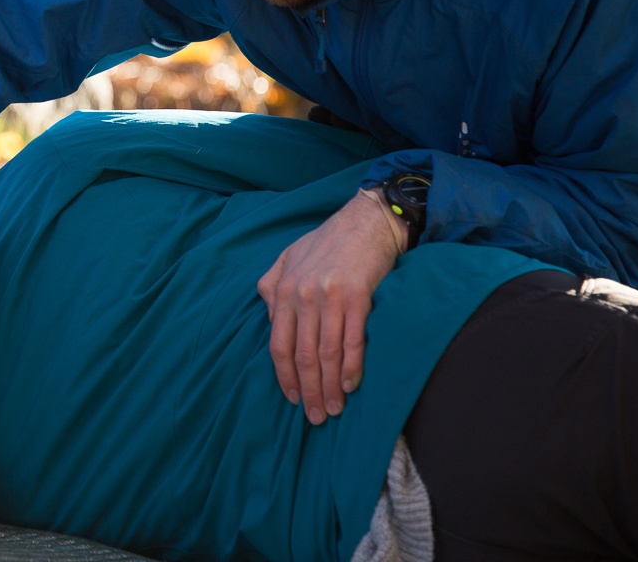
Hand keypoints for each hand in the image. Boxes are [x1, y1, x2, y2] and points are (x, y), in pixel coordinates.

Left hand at [259, 190, 405, 424]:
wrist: (367, 221)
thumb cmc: (328, 241)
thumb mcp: (289, 257)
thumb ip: (272, 286)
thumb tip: (270, 319)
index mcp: (283, 289)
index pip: (279, 344)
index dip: (284, 376)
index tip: (293, 399)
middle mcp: (303, 295)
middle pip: (302, 355)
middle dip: (308, 390)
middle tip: (316, 417)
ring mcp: (330, 297)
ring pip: (325, 353)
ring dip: (329, 387)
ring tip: (334, 409)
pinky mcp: (358, 297)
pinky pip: (352, 341)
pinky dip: (350, 368)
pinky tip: (349, 386)